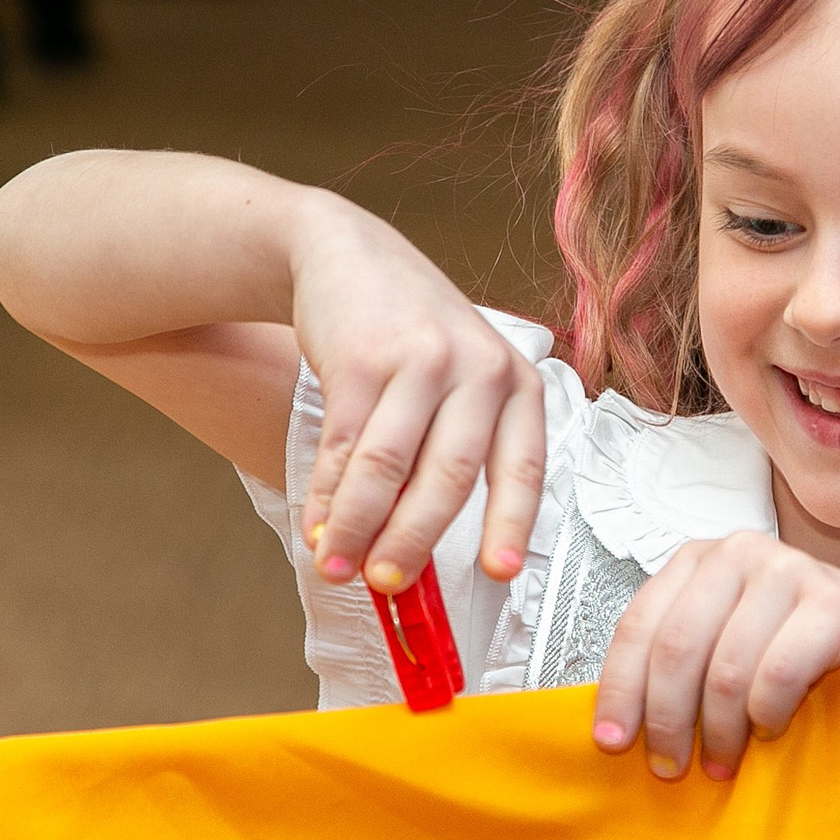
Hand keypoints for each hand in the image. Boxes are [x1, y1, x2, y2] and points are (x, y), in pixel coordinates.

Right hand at [292, 203, 548, 590]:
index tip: (498, 574)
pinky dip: (327, 495)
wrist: (345, 254)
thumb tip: (416, 552)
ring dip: (358, 528)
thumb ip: (449, 453)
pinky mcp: (363, 358)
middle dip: (414, 540)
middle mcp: (480, 369)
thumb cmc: (410, 337)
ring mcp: (422, 359)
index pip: (523, 467)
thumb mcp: (457, 380)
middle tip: (387, 586)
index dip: (511, 524)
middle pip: (451, 477)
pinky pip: (344, 446)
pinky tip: (315, 525)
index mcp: (516, 385)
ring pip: (390, 468)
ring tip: (336, 567)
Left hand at [594, 532, 839, 781]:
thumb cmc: (792, 655)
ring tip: (724, 760)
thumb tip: (614, 729)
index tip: (613, 741)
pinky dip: (767, 712)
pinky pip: (778, 674)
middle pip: (676, 648)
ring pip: (725, 668)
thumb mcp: (719, 648)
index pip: (639, 626)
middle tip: (672, 765)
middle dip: (668, 720)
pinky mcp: (836, 601)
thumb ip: (673, 667)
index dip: (620, 690)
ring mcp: (791, 570)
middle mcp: (739, 553)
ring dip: (720, 730)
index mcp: (698, 560)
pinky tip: (771, 727)